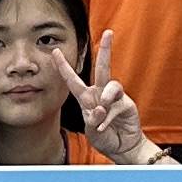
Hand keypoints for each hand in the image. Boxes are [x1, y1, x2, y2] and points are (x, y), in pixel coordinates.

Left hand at [54, 32, 159, 162]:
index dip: (63, 66)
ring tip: (101, 110)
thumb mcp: (90, 130)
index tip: (55, 51)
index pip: (73, 80)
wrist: (122, 148)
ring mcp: (115, 98)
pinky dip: (108, 118)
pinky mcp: (127, 105)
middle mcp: (101, 94)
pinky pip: (116, 106)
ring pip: (112, 85)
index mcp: (87, 98)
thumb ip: (91, 119)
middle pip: (103, 68)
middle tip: (108, 32)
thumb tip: (99, 108)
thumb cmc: (104, 137)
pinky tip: (104, 126)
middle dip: (105, 49)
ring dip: (105, 97)